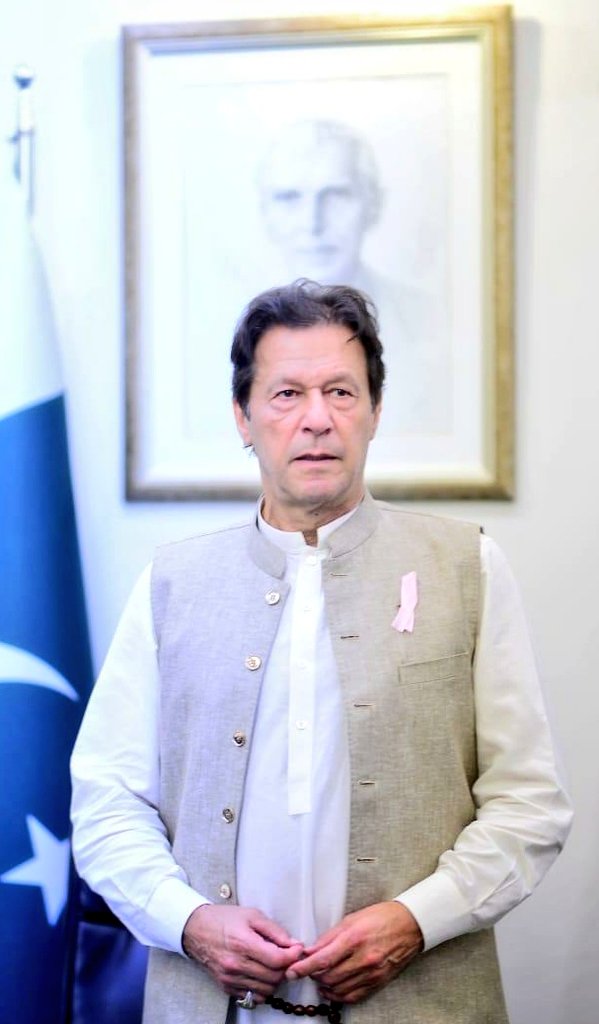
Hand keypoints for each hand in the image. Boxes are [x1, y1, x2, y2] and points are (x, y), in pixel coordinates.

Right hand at [182, 905, 302, 1003]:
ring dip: (275, 979)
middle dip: (286, 967)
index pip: (277, 960)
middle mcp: (236, 965)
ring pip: (266, 989)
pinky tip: (261, 974)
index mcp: (243, 943)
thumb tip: (294, 944)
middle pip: (274, 977)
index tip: (297, 949)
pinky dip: (262, 988)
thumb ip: (275, 931)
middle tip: (287, 956)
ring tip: (274, 964)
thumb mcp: (252, 915)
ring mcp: (230, 978)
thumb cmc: (224, 919)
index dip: (293, 956)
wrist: (196, 930)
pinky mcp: (226, 987)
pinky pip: (253, 997)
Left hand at [285, 901, 422, 1004]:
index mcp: (354, 938)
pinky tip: (332, 989)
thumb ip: (329, 937)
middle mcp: (363, 959)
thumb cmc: (380, 917)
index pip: (323, 959)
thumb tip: (310, 950)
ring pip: (339, 988)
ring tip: (319, 976)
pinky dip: (338, 995)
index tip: (292, 972)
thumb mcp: (351, 919)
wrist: (410, 925)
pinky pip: (353, 996)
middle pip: (329, 977)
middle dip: (313, 975)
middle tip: (307, 969)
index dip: (304, 968)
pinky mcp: (378, 982)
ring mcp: (372, 973)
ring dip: (324, 985)